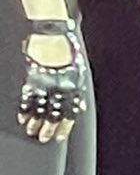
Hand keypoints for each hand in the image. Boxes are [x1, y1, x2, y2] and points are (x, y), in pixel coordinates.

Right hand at [18, 23, 86, 142]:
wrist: (54, 37)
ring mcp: (45, 84)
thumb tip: (81, 107)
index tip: (59, 136)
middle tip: (43, 137)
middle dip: (48, 128)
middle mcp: (59, 88)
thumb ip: (79, 91)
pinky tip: (23, 118)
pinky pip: (28, 99)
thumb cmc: (68, 54)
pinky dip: (25, 110)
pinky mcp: (32, 79)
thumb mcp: (79, 72)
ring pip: (39, 110)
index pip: (70, 113)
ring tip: (32, 130)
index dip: (64, 127)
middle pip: (53, 115)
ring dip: (35, 122)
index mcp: (73, 87)